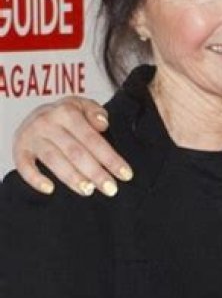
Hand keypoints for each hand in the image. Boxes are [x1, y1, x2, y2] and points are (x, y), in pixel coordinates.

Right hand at [12, 96, 131, 196]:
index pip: (93, 138)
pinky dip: (35, 179)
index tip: (126, 175)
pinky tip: (50, 189)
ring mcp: (32, 136)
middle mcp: (48, 122)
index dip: (110, 158)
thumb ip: (95, 112)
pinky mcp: (19, 149)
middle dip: (95, 172)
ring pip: (54, 160)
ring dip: (72, 177)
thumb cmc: (66, 116)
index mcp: (66, 112)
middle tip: (111, 189)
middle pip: (75, 151)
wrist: (35, 115)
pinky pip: (24, 166)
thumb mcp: (82, 106)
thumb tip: (103, 124)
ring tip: (88, 191)